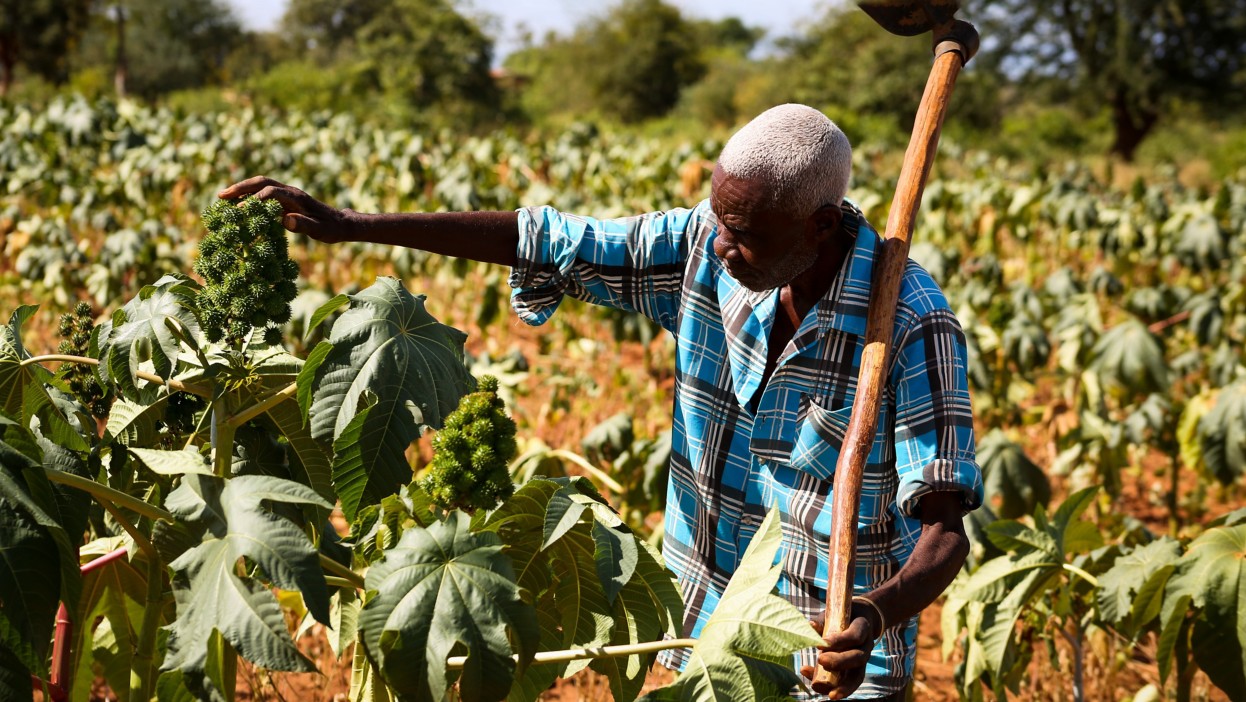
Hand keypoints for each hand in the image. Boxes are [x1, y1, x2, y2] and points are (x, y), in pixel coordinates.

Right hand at [217, 176, 354, 242]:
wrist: (340, 223)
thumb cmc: (331, 229)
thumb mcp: (320, 231)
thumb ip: (304, 225)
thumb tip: (286, 220)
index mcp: (297, 197)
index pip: (271, 193)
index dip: (254, 200)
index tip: (239, 211)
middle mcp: (289, 191)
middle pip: (261, 182)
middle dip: (240, 188)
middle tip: (221, 196)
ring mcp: (286, 194)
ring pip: (260, 186)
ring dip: (241, 190)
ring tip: (222, 199)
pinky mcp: (284, 200)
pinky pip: (263, 194)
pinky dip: (248, 197)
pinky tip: (236, 206)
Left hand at [801, 603, 878, 699]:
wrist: (861, 620)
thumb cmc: (843, 616)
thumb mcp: (835, 614)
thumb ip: (822, 621)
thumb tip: (809, 626)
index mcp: (863, 628)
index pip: (854, 636)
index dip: (839, 640)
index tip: (821, 643)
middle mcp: (866, 647)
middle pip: (858, 658)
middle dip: (839, 662)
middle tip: (821, 660)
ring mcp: (863, 661)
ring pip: (857, 676)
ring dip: (842, 686)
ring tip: (823, 691)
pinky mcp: (857, 671)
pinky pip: (848, 682)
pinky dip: (832, 686)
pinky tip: (814, 684)